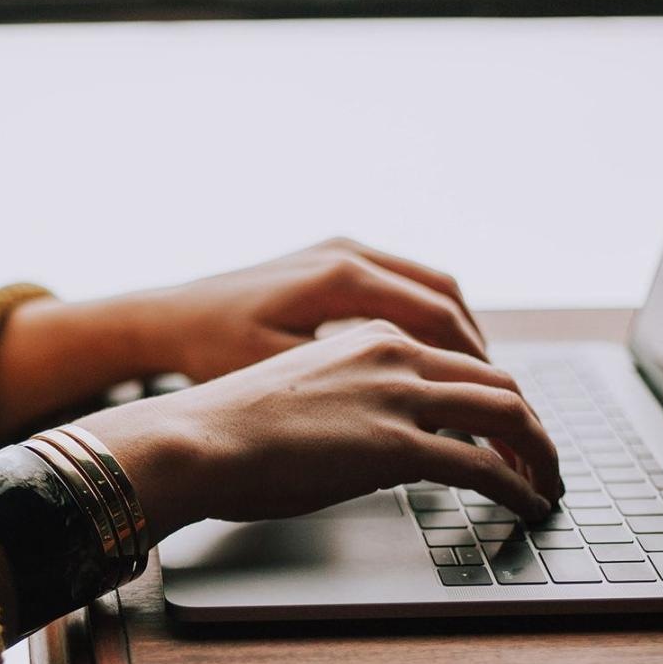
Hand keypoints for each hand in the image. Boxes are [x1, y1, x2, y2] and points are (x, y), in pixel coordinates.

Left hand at [0, 237, 485, 433]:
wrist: (165, 320)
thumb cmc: (211, 352)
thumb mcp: (281, 375)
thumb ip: (350, 384)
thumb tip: (417, 412)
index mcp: (340, 276)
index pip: (437, 315)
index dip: (473, 362)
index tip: (494, 402)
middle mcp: (346, 252)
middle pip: (443, 295)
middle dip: (475, 348)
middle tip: (497, 396)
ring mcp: (339, 250)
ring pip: (427, 286)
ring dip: (455, 332)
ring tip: (473, 381)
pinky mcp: (329, 260)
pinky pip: (400, 284)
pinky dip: (426, 320)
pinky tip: (429, 359)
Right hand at [76, 320, 560, 541]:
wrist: (196, 438)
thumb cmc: (230, 424)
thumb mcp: (304, 388)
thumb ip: (353, 397)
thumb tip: (377, 439)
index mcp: (371, 335)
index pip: (460, 357)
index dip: (495, 395)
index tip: (506, 427)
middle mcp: (394, 353)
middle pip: (497, 380)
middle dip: (531, 424)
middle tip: (541, 459)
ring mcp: (398, 396)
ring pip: (507, 413)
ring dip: (539, 452)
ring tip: (547, 484)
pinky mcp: (396, 444)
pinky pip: (484, 465)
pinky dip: (518, 486)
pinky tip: (526, 504)